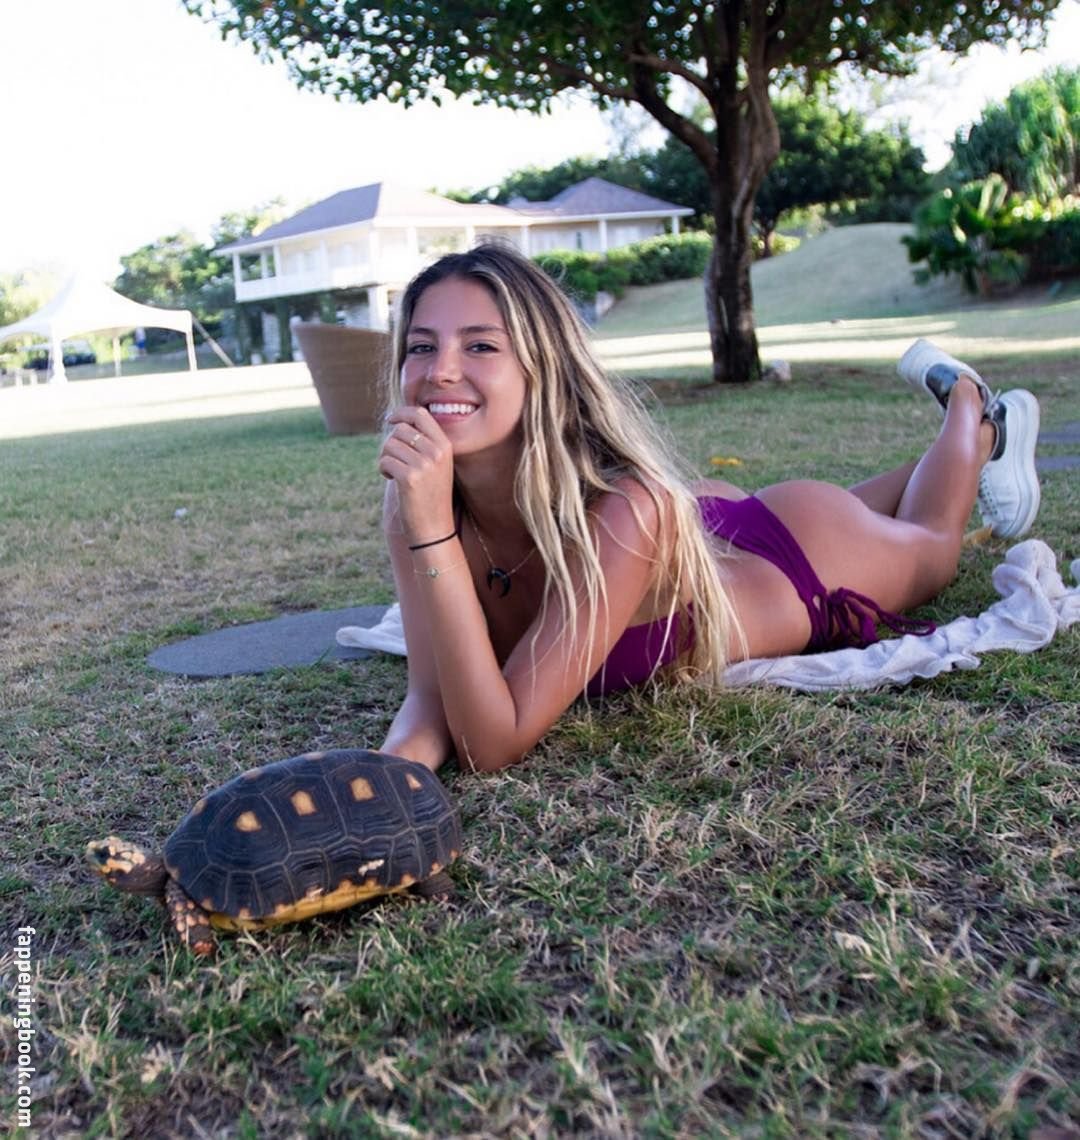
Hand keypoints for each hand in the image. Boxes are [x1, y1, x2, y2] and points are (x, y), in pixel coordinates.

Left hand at [378, 407, 455, 542]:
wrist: (435, 527)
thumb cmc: (431, 494)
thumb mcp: (436, 464)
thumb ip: (423, 442)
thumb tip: (397, 421)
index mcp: (445, 445)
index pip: (420, 414)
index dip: (401, 413)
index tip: (390, 419)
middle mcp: (437, 452)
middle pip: (400, 429)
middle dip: (390, 443)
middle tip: (393, 460)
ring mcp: (424, 465)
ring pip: (389, 445)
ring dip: (386, 458)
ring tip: (395, 473)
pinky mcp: (409, 478)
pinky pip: (384, 461)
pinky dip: (383, 470)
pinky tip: (393, 480)